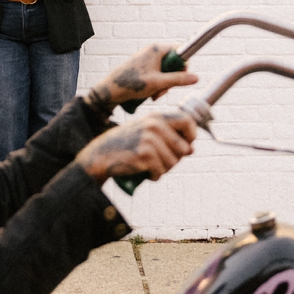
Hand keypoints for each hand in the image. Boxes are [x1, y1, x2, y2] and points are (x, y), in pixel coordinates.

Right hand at [76, 108, 198, 183]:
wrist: (102, 154)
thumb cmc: (127, 144)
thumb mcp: (146, 132)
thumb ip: (168, 136)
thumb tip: (191, 149)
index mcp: (156, 117)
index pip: (187, 120)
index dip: (192, 135)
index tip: (188, 145)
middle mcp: (154, 125)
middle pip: (183, 148)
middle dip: (175, 159)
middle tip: (160, 161)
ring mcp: (149, 139)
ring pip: (173, 162)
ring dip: (163, 169)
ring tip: (149, 166)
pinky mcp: (144, 154)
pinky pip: (160, 172)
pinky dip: (154, 176)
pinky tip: (144, 172)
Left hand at [100, 43, 199, 105]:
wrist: (111, 90)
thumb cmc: (132, 84)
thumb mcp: (158, 83)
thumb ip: (178, 80)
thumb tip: (196, 78)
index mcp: (156, 49)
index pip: (180, 50)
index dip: (184, 64)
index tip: (182, 77)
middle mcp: (152, 51)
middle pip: (173, 63)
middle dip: (172, 78)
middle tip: (164, 90)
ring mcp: (147, 59)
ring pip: (166, 71)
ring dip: (164, 84)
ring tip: (155, 94)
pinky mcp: (144, 68)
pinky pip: (158, 74)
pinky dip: (157, 84)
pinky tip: (151, 93)